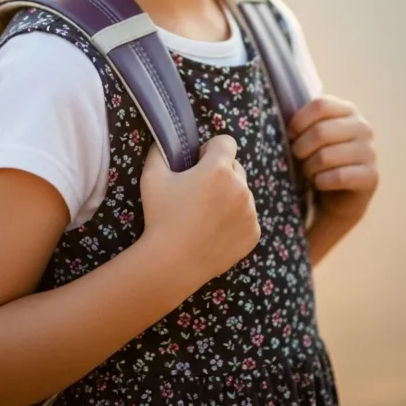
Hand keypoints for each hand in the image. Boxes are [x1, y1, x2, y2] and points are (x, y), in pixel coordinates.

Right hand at [140, 136, 260, 288]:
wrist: (171, 263)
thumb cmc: (160, 217)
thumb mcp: (152, 177)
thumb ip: (160, 151)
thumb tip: (165, 141)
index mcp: (219, 169)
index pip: (226, 142)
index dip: (211, 149)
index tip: (199, 163)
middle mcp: (241, 187)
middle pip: (236, 167)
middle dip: (220, 173)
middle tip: (199, 193)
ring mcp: (250, 212)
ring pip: (243, 193)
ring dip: (229, 197)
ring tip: (205, 216)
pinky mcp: (253, 233)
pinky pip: (247, 217)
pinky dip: (235, 220)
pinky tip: (213, 231)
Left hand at [288, 96, 378, 223]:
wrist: (340, 195)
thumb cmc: (320, 159)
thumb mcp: (313, 135)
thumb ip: (304, 121)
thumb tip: (278, 115)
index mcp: (348, 110)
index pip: (320, 105)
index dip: (299, 121)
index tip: (290, 135)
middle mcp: (363, 127)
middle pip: (320, 131)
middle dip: (300, 148)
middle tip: (297, 158)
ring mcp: (370, 152)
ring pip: (326, 157)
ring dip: (309, 168)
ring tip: (308, 172)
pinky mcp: (371, 176)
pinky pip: (337, 177)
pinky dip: (321, 182)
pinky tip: (320, 183)